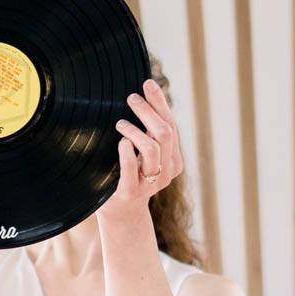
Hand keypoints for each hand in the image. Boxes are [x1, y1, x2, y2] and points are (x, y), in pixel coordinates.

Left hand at [101, 78, 184, 223]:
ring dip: (135, 130)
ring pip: (151, 148)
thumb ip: (148, 130)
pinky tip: (120, 142)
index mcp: (174, 160)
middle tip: (131, 98)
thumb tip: (145, 93)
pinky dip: (126, 150)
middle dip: (148, 111)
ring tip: (120, 124)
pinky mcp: (131, 192)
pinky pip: (131, 167)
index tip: (147, 83)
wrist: (121, 212)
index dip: (159, 103)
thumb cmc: (129, 174)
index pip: (171, 125)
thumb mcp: (143, 151)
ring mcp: (151, 184)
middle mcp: (167, 172)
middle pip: (164, 133)